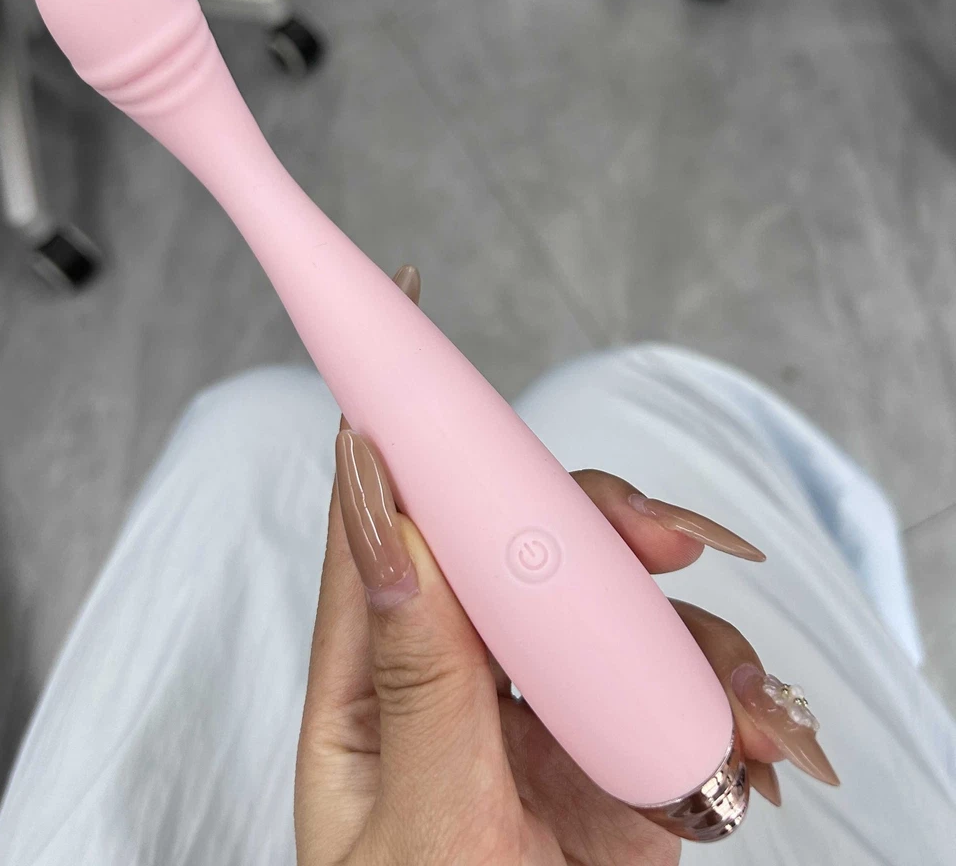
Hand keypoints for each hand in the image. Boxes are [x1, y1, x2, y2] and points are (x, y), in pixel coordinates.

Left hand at [295, 267, 837, 865]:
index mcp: (378, 687)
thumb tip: (384, 519)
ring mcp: (544, 703)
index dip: (389, 421)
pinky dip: (728, 696)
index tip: (401, 322)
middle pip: (516, 538)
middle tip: (668, 543)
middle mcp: (463, 673)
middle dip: (594, 521)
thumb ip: (415, 681)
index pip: (376, 524)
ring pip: (612, 597)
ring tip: (745, 712)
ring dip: (689, 625)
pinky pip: (674, 675)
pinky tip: (761, 749)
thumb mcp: (419, 835)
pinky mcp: (617, 742)